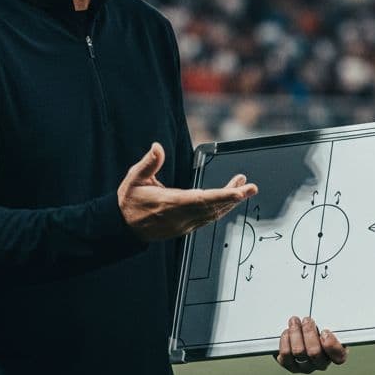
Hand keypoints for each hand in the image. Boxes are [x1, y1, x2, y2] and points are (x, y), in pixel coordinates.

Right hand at [119, 142, 257, 242]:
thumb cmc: (129, 201)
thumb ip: (149, 163)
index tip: (239, 192)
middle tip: (251, 187)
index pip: (202, 199)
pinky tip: (228, 200)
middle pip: (213, 208)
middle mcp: (180, 216)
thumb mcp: (134, 178)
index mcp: (170, 203)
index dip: (223, 196)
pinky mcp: (185, 228)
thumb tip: (157, 147)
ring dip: (230, 202)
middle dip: (234, 197)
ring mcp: (184, 224)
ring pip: (213, 215)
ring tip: (243, 188)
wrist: (122, 227)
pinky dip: (221, 209)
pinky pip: (208, 219)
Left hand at [276, 315, 347, 373]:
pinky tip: (287, 332)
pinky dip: (285, 341)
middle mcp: (320, 363)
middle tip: (306, 320)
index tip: (325, 331)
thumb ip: (331, 322)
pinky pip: (285, 355)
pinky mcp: (290, 365)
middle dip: (309, 332)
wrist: (301, 332)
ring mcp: (305, 366)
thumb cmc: (318, 327)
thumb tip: (330, 315)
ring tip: (294, 321)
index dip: (331, 345)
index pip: (338, 357)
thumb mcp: (329, 322)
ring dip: (295, 333)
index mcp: (335, 354)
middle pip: (314, 352)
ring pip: (298, 352)